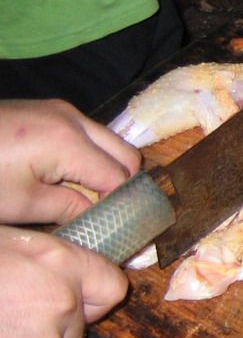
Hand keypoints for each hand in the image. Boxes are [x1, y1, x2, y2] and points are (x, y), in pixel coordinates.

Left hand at [0, 99, 140, 225]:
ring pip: (110, 142)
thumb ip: (69, 209)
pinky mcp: (48, 110)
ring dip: (106, 169)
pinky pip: (88, 133)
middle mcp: (74, 119)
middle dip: (123, 185)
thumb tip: (102, 218)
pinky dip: (90, 155)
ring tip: (84, 197)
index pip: (120, 177)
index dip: (124, 205)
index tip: (117, 228)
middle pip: (126, 154)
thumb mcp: (20, 204)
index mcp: (69, 142)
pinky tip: (66, 177)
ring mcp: (62, 110)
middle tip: (105, 213)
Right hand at [0, 225, 127, 337]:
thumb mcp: (0, 244)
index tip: (75, 295)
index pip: (111, 285)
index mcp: (58, 265)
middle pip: (80, 323)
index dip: (93, 291)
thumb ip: (37, 255)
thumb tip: (57, 260)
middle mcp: (63, 304)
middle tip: (10, 316)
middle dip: (55, 323)